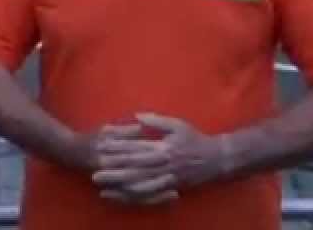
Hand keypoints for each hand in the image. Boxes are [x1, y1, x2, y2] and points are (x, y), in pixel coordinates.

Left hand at [92, 113, 230, 202]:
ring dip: (121, 187)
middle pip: (134, 170)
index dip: (117, 151)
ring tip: (103, 189)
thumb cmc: (196, 139)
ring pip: (140, 185)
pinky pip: (150, 195)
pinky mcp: (170, 188)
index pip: (136, 149)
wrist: (218, 159)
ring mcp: (167, 179)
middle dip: (113, 172)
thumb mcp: (178, 124)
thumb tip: (136, 116)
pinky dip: (135, 197)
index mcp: (163, 148)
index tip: (101, 150)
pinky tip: (123, 197)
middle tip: (94, 173)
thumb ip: (156, 121)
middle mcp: (163, 165)